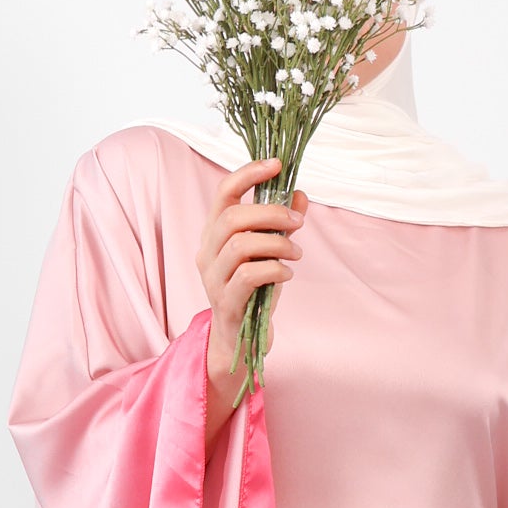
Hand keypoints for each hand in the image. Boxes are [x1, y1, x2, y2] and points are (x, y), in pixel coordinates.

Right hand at [198, 159, 305, 443]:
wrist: (240, 343)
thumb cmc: (255, 294)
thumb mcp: (271, 254)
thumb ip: (281, 225)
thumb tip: (301, 194)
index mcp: (214, 235)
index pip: (223, 192)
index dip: (248, 174)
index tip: (278, 164)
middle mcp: (206, 253)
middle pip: (232, 217)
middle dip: (271, 213)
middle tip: (298, 222)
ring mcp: (212, 279)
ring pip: (240, 245)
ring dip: (277, 243)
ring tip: (296, 251)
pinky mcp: (226, 304)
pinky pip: (250, 276)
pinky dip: (275, 269)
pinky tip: (287, 274)